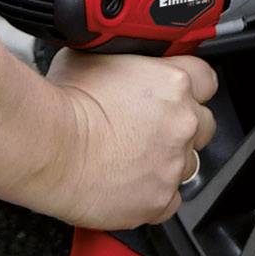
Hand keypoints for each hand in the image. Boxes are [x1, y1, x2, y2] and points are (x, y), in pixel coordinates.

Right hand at [40, 49, 217, 228]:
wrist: (48, 148)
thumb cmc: (62, 103)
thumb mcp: (91, 56)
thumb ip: (121, 57)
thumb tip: (118, 57)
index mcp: (172, 82)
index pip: (205, 79)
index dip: (189, 86)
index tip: (176, 93)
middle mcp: (181, 122)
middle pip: (203, 123)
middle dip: (181, 126)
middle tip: (149, 128)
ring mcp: (173, 163)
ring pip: (189, 163)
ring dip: (167, 160)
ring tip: (132, 158)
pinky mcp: (160, 199)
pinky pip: (171, 199)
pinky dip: (153, 193)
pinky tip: (128, 183)